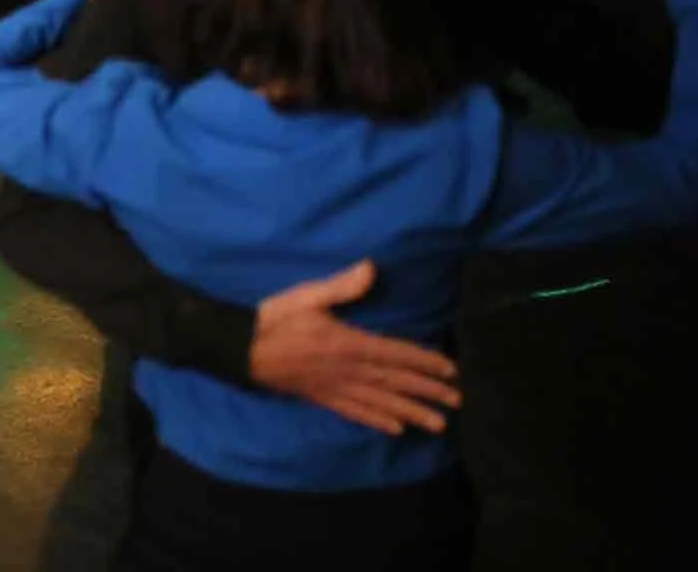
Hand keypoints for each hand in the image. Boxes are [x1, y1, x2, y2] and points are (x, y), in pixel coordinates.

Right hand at [250, 260, 459, 434]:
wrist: (241, 349)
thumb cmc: (275, 319)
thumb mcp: (306, 296)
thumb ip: (341, 286)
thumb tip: (371, 268)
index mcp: (348, 343)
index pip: (396, 354)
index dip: (424, 362)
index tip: (450, 370)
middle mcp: (348, 371)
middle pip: (395, 382)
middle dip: (427, 391)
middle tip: (456, 402)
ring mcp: (336, 388)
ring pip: (381, 402)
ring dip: (411, 412)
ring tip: (438, 425)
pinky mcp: (323, 398)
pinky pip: (356, 412)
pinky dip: (377, 420)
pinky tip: (395, 428)